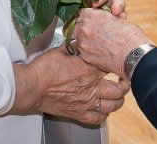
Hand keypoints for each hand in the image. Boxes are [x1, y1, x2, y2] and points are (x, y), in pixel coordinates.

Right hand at [11, 47, 128, 124]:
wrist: (32, 87)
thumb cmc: (44, 68)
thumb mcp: (61, 49)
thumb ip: (75, 45)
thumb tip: (79, 37)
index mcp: (89, 68)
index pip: (112, 65)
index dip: (118, 62)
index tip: (120, 60)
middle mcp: (91, 86)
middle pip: (119, 88)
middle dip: (124, 84)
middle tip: (124, 80)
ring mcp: (86, 101)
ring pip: (112, 105)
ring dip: (118, 101)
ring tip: (118, 96)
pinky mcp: (78, 113)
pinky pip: (97, 118)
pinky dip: (103, 116)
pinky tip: (103, 111)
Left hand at [73, 9, 150, 78]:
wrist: (133, 53)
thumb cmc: (129, 35)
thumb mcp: (115, 19)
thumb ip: (102, 18)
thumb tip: (99, 22)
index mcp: (90, 14)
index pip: (78, 14)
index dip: (81, 19)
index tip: (84, 23)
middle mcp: (83, 27)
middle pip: (71, 27)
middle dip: (77, 30)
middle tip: (84, 34)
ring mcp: (82, 42)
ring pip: (73, 40)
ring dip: (80, 42)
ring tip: (91, 45)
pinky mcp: (85, 56)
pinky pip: (79, 53)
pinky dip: (85, 53)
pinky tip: (94, 54)